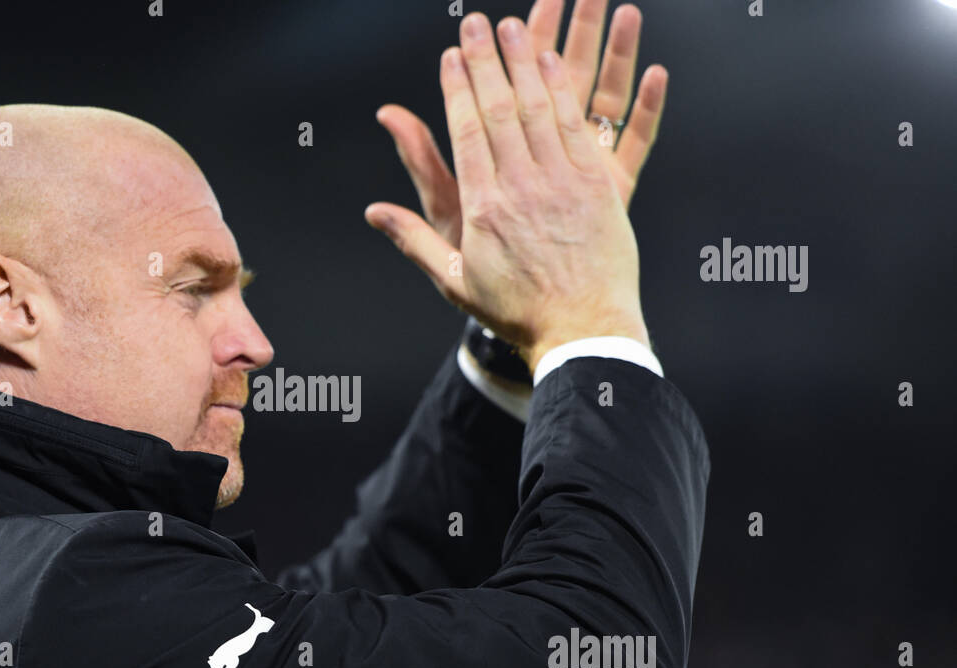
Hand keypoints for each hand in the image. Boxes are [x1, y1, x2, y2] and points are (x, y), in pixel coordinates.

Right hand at [367, 12, 650, 371]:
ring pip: (541, 110)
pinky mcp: (600, 187)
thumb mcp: (453, 280)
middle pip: (502, 109)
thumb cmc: (516, 311)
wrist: (582, 330)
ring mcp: (564, 184)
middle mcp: (522, 188)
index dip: (458, 88)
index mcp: (483, 209)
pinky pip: (579, 128)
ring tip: (516, 27)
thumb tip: (373, 213)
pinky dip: (565, 92)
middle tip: (479, 23)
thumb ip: (412, 239)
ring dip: (527, 63)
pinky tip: (556, 64)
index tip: (453, 55)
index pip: (467, 132)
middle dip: (488, 61)